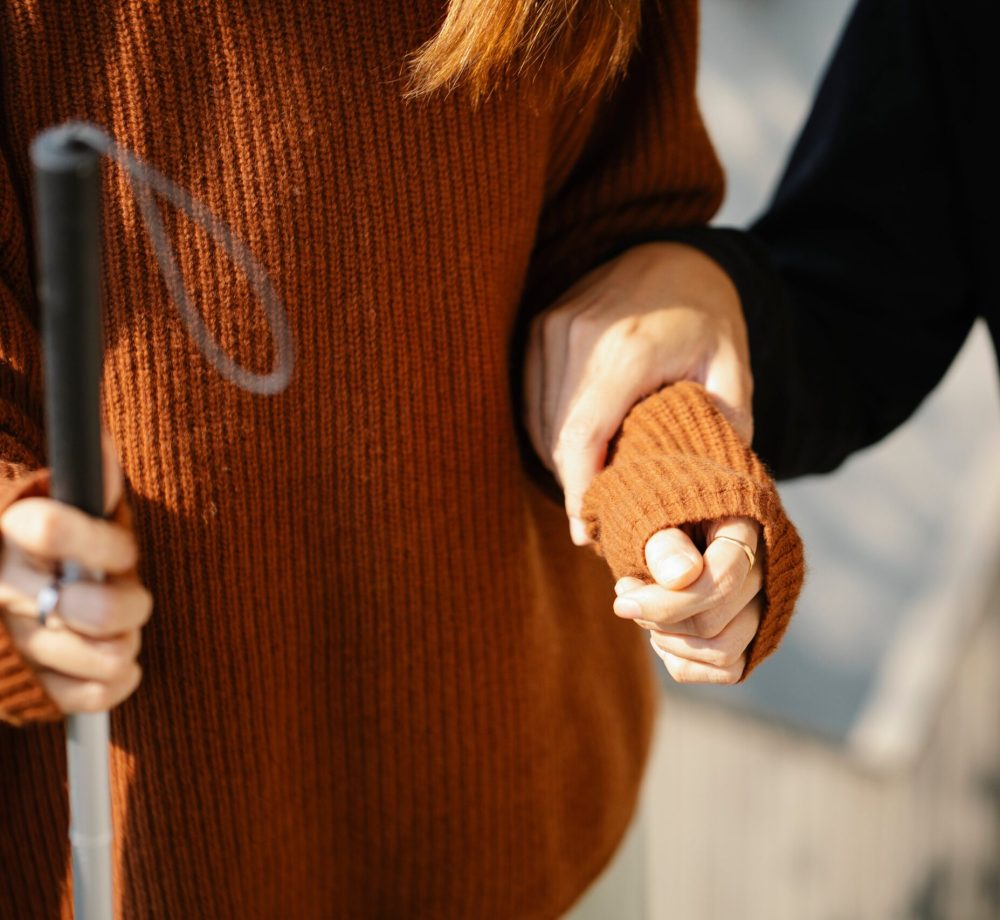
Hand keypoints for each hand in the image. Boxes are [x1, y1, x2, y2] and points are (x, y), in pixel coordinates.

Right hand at [0, 434, 151, 712]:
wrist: (10, 584)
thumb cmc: (59, 542)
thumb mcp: (72, 504)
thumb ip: (91, 480)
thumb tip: (100, 442)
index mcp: (14, 532)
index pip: (50, 528)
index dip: (104, 543)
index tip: (120, 550)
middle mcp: (8, 590)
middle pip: (95, 608)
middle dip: (128, 604)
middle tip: (127, 595)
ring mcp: (17, 643)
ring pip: (105, 655)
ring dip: (126, 642)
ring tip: (119, 629)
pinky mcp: (30, 688)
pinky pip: (95, 695)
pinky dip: (119, 681)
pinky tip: (116, 662)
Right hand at [523, 241, 750, 544]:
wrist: (674, 256)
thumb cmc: (707, 316)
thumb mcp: (732, 368)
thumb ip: (723, 424)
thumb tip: (701, 481)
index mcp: (626, 349)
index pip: (581, 437)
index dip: (578, 492)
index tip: (584, 533)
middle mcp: (577, 335)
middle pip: (556, 436)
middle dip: (572, 484)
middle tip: (596, 520)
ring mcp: (551, 328)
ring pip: (538, 421)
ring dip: (560, 461)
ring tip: (590, 490)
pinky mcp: (539, 328)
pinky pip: (532, 398)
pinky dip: (549, 432)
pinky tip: (577, 452)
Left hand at [612, 517, 761, 683]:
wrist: (664, 519)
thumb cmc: (657, 511)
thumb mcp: (653, 512)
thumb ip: (665, 542)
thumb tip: (682, 577)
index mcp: (747, 527)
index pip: (722, 580)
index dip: (667, 602)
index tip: (622, 600)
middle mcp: (766, 570)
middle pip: (714, 622)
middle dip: (658, 617)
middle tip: (625, 595)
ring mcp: (763, 605)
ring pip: (724, 653)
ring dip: (669, 642)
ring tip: (643, 613)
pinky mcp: (752, 635)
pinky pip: (728, 671)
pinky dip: (684, 662)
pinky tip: (660, 633)